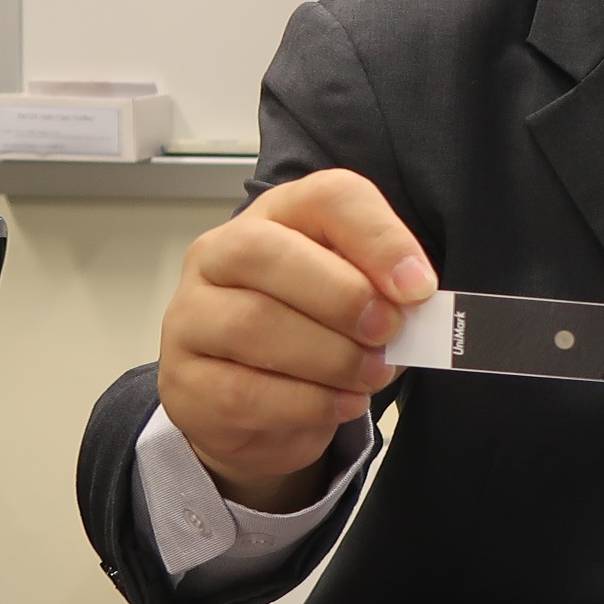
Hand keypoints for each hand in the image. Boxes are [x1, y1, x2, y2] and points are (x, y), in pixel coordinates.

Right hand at [156, 169, 435, 510]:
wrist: (255, 407)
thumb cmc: (318, 333)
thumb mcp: (359, 299)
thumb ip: (384, 291)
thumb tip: (413, 302)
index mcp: (279, 216)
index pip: (327, 197)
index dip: (378, 237)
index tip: (419, 287)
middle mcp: (220, 253)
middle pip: (265, 252)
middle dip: (341, 296)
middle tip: (388, 331)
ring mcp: (190, 315)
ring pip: (252, 324)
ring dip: (330, 356)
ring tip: (372, 374)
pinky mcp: (184, 379)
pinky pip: (243, 390)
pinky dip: (307, 401)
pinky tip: (343, 403)